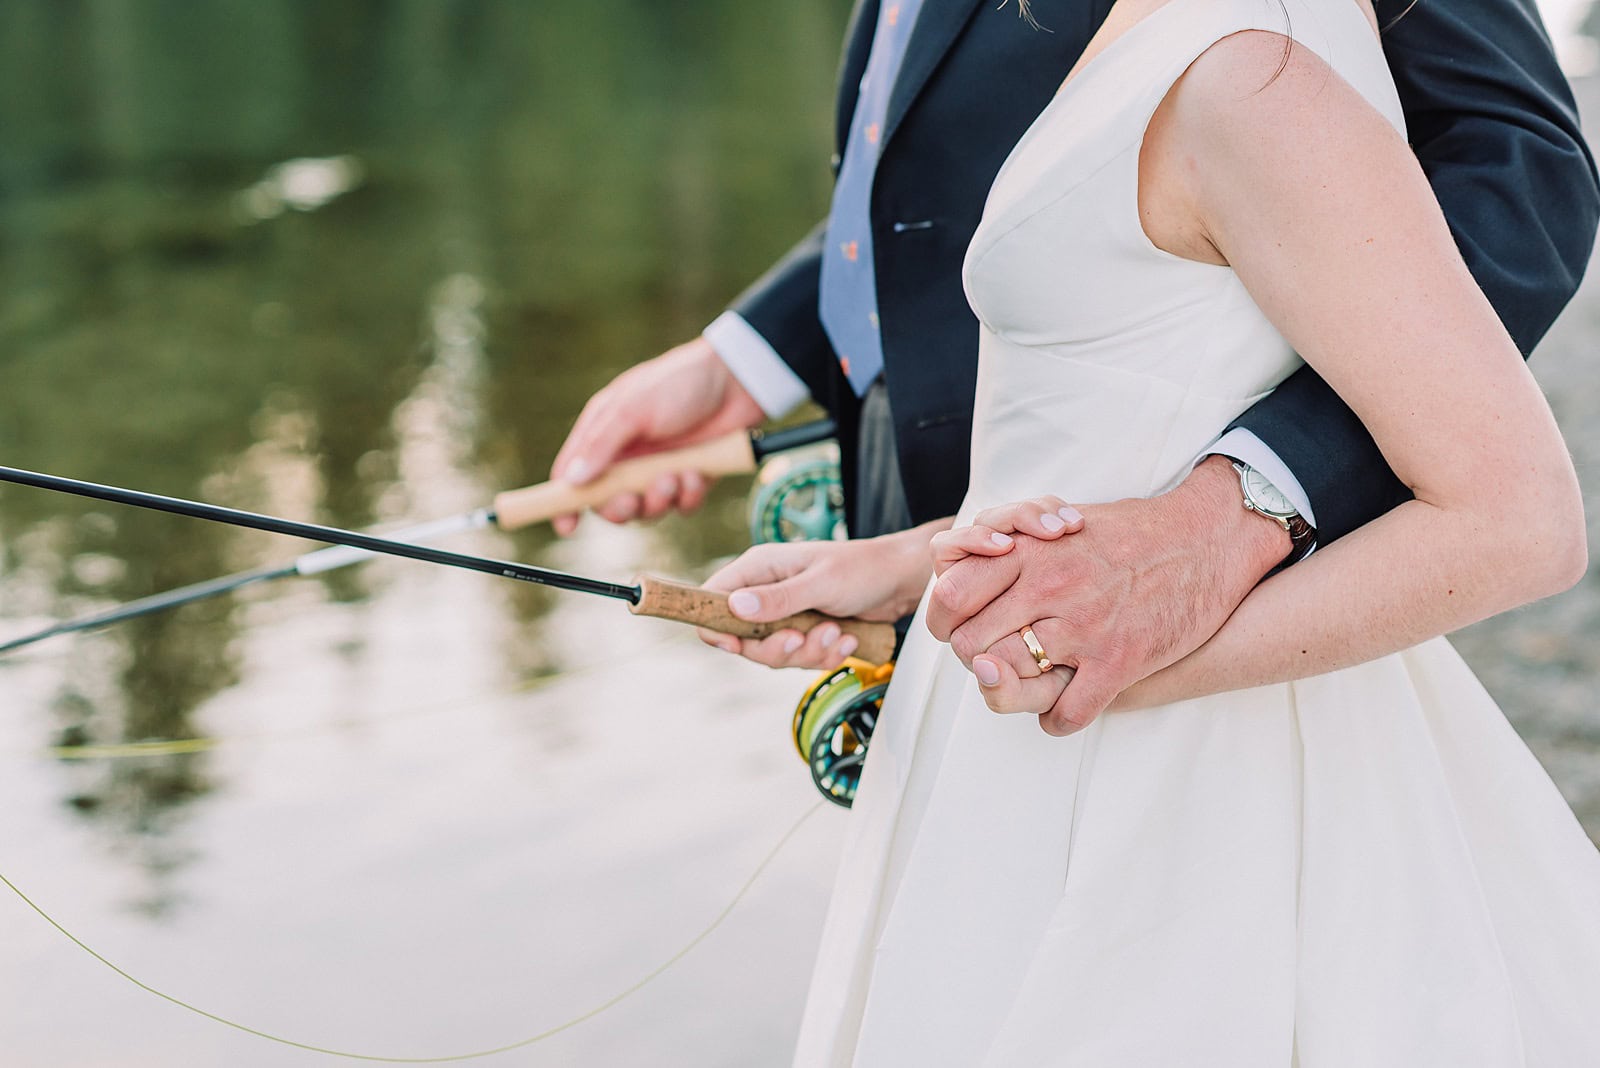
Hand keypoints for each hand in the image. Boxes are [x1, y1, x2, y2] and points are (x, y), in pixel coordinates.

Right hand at [549, 336, 764, 534]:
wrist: (737, 379)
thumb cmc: (679, 383)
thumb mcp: (632, 409)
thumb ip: (601, 446)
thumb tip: (572, 480)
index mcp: (604, 434)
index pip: (573, 474)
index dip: (566, 502)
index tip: (567, 527)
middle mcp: (628, 457)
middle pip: (609, 503)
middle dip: (621, 508)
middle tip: (634, 499)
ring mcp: (659, 470)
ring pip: (647, 509)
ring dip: (660, 500)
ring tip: (676, 476)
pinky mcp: (691, 478)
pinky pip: (682, 505)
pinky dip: (689, 496)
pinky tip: (697, 473)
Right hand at [695, 521, 950, 668]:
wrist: (901, 580)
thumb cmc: (863, 568)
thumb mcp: (820, 583)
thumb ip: (778, 599)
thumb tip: (734, 607)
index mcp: (760, 568)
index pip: (713, 599)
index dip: (716, 626)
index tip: (735, 644)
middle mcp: (766, 592)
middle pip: (743, 639)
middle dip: (777, 648)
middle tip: (804, 639)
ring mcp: (786, 614)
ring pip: (774, 654)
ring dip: (808, 652)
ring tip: (837, 633)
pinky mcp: (805, 632)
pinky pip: (800, 659)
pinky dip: (824, 656)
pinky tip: (846, 638)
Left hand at [925, 456, 1290, 735]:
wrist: (1208, 538)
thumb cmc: (1130, 531)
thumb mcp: (1059, 521)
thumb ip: (1010, 541)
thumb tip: (963, 563)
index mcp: (1029, 551)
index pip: (951, 595)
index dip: (946, 619)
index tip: (961, 626)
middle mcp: (1047, 587)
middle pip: (969, 644)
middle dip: (974, 656)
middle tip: (994, 656)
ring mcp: (1082, 626)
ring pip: (1007, 679)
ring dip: (1010, 688)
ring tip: (1025, 681)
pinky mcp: (1119, 660)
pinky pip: (1064, 713)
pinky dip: (1056, 719)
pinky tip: (1062, 708)